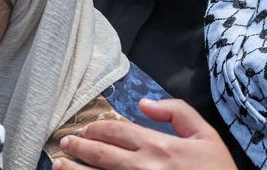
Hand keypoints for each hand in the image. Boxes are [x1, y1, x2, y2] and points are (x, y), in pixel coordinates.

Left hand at [54, 98, 235, 169]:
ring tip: (58, 164)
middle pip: (99, 153)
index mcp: (158, 146)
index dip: (96, 128)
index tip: (86, 130)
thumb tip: (144, 102)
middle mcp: (141, 167)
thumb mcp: (207, 136)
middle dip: (78, 147)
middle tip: (66, 143)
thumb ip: (178, 112)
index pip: (115, 131)